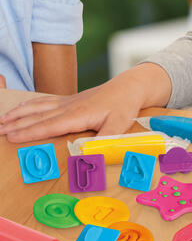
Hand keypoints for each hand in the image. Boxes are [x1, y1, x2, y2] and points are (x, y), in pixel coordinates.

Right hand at [0, 63, 171, 142]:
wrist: (129, 86)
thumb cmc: (124, 106)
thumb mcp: (120, 125)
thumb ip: (104, 141)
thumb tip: (89, 154)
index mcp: (78, 115)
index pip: (49, 125)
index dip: (29, 132)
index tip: (11, 137)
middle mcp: (69, 107)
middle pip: (38, 116)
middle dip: (16, 124)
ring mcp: (69, 101)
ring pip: (39, 107)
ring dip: (19, 113)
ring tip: (1, 120)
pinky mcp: (71, 99)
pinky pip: (45, 102)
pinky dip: (30, 105)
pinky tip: (22, 107)